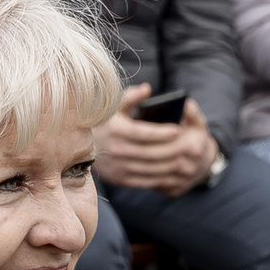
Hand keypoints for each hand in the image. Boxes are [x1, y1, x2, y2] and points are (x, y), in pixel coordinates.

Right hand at [97, 85, 218, 196]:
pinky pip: (146, 180)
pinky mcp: (121, 180)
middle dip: (172, 149)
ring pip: (151, 169)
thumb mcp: (113, 106)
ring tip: (183, 157)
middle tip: (187, 145)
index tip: (178, 129)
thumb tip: (147, 89)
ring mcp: (119, 167)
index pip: (144, 133)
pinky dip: (161, 176)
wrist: (82, 148)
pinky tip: (172, 169)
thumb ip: (131, 96)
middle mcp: (116, 150)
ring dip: (170, 164)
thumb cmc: (105, 123)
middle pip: (151, 153)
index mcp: (116, 130)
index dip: (162, 133)